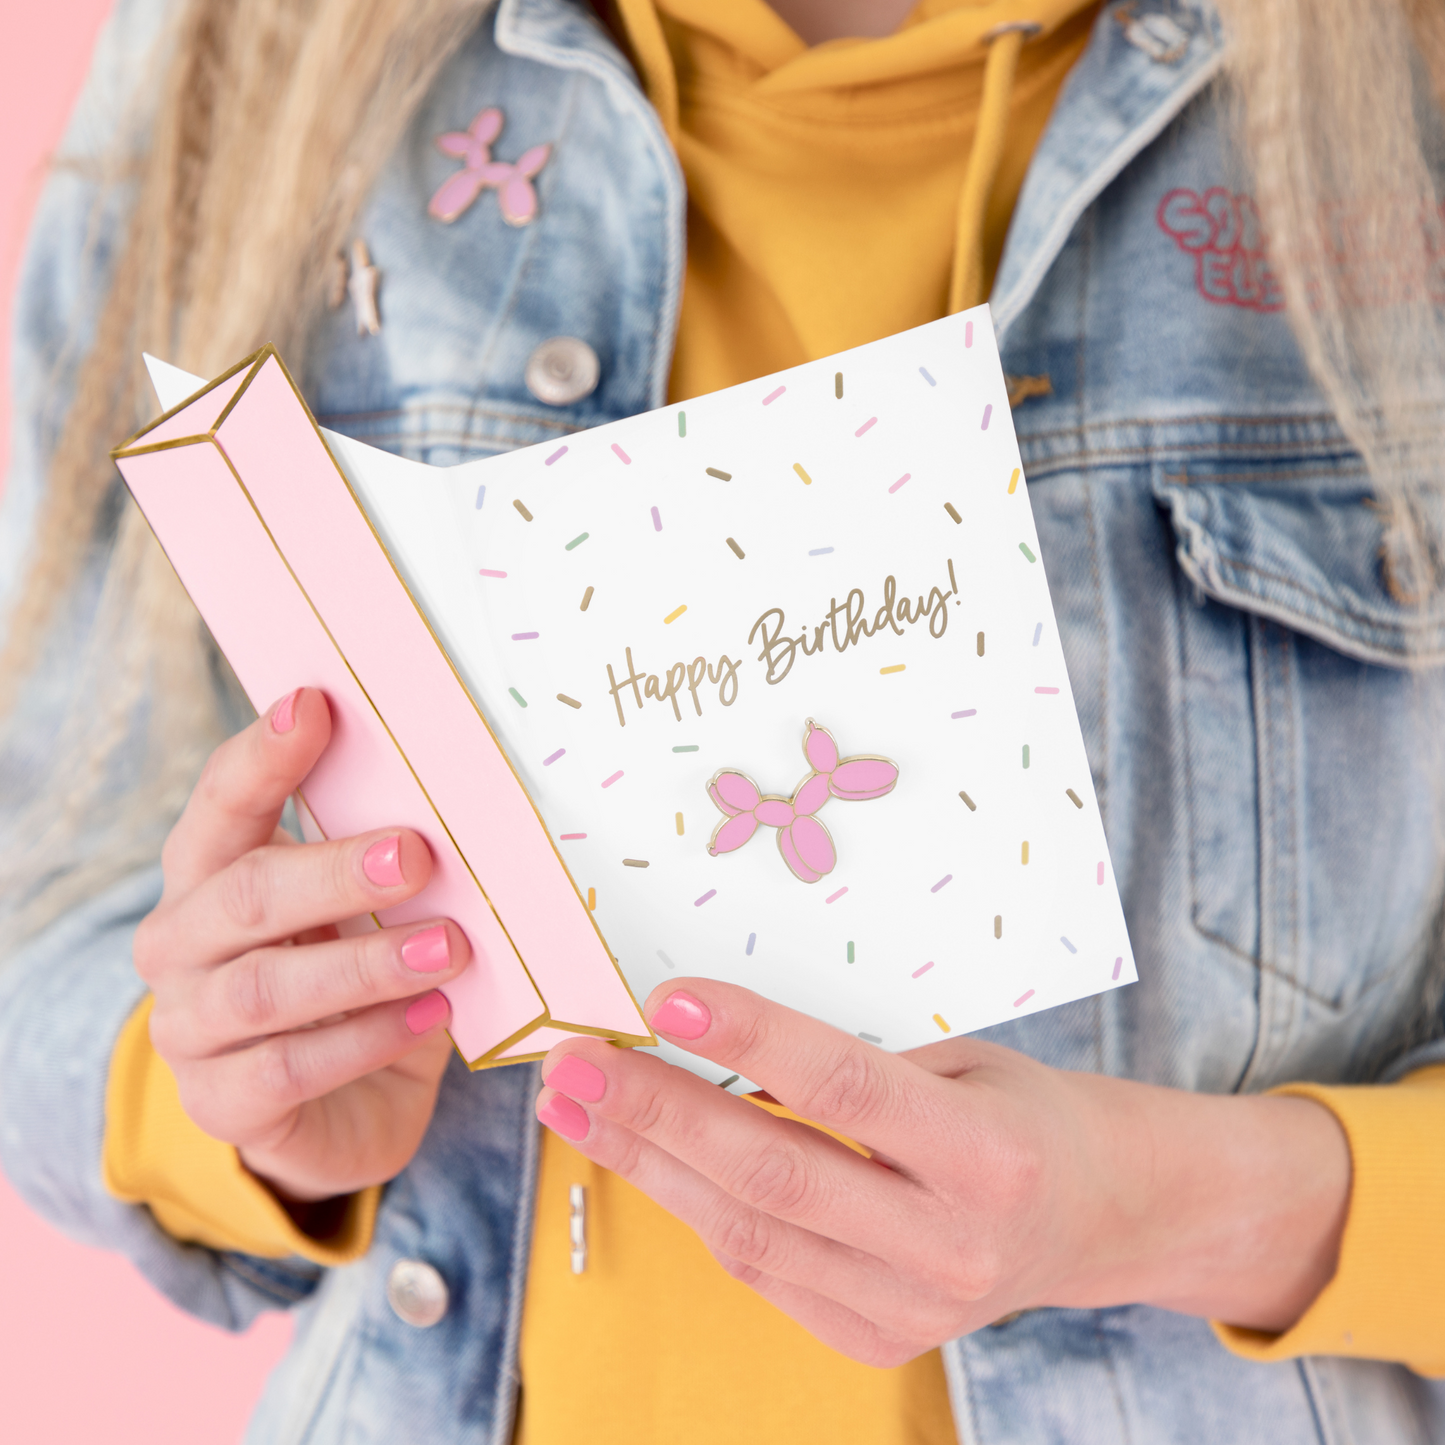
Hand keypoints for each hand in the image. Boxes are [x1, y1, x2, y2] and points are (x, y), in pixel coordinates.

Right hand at [135, 687, 468, 1204]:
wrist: (344, 1107)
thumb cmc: (355, 980)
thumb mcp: (367, 909)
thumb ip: (384, 857)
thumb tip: (460, 789)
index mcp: (209, 874)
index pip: (221, 803)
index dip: (263, 756)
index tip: (318, 705)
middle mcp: (180, 944)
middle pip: (244, 894)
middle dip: (334, 871)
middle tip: (419, 855)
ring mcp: (190, 1029)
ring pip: (264, 989)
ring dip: (365, 964)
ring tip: (448, 947)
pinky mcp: (221, 1104)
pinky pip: (289, 1069)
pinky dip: (368, 1038)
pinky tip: (431, 1016)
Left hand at [535, 980, 1349, 1364]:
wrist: (1093, 1217)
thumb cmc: (1022, 1111)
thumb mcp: (965, 1061)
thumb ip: (857, 1065)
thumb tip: (713, 1030)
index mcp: (989, 1156)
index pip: (848, 1091)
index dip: (753, 1040)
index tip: (664, 997)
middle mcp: (952, 1246)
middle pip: (773, 1174)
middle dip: (655, 1116)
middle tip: (573, 1065)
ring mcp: (911, 1310)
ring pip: (747, 1231)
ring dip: (646, 1165)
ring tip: (576, 1107)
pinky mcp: (874, 1340)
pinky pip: (760, 1267)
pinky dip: (694, 1205)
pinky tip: (645, 1156)